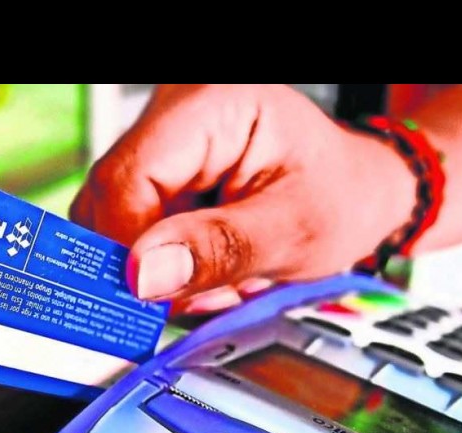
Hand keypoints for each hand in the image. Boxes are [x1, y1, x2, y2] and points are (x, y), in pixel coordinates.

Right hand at [71, 84, 413, 313]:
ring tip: (215, 277)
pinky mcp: (157, 178)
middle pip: (109, 200)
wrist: (352, 193)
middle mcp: (172, 117)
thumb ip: (220, 250)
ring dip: (155, 270)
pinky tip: (203, 267)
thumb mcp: (294, 230)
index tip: (151, 298)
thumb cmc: (338, 194)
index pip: (127, 179)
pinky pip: (128, 231)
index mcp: (209, 105)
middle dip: (147, 265)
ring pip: (111, 222)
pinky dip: (161, 265)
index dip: (128, 247)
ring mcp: (160, 147)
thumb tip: (144, 275)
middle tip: (200, 292)